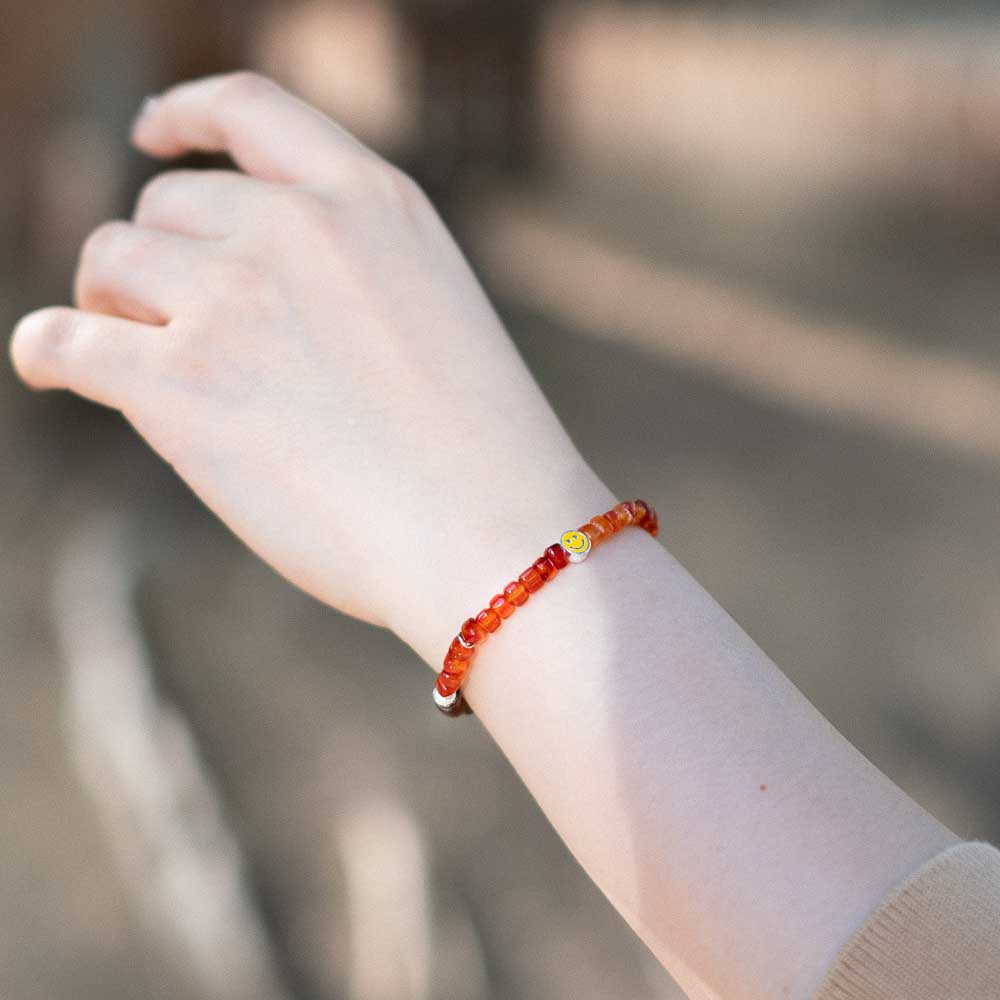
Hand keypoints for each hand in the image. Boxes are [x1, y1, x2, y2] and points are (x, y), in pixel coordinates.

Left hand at [10, 72, 607, 656]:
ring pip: (111, 264)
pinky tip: (51, 369)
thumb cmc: (481, 455)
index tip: (151, 139)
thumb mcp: (433, 316)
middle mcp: (296, 228)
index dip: (186, 115)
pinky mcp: (181, 385)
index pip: (251, 110)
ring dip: (112, 307)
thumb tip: (238, 295)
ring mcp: (235, 299)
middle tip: (167, 323)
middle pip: (167, 206)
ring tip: (140, 361)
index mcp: (373, 203)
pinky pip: (66, 342)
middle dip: (157, 260)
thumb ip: (345, 277)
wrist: (495, 538)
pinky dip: (47, 353)